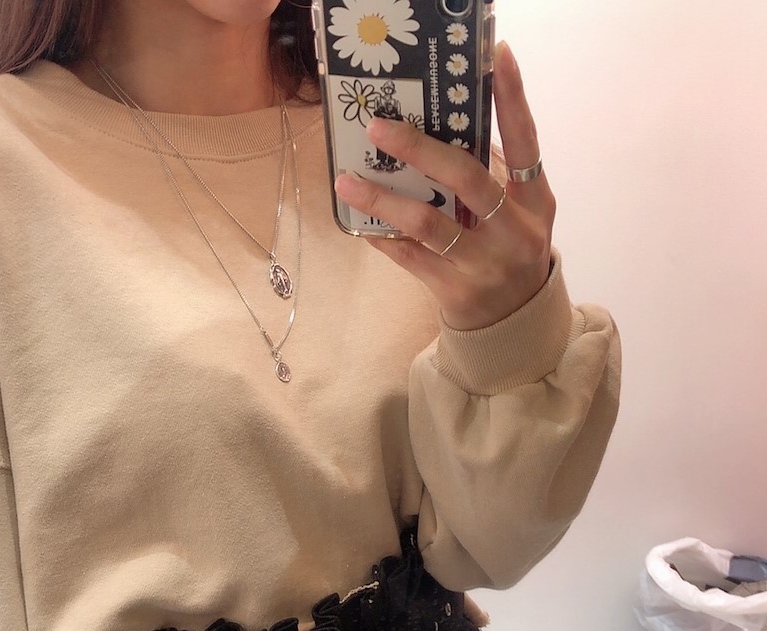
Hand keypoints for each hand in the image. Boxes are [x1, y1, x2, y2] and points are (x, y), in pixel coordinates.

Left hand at [333, 42, 555, 330]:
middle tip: (378, 126)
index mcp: (535, 202)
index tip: (496, 55)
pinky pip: (410, 257)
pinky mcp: (455, 291)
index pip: (528, 141)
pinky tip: (359, 222)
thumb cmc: (509, 255)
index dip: (513, 98)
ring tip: (346, 180)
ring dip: (382, 199)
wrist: (513, 325)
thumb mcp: (519, 216)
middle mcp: (514, 231)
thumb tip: (441, 133)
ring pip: (427, 222)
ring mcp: (485, 264)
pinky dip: (382, 237)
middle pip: (467, 178)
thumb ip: (495, 178)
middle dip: (419, 148)